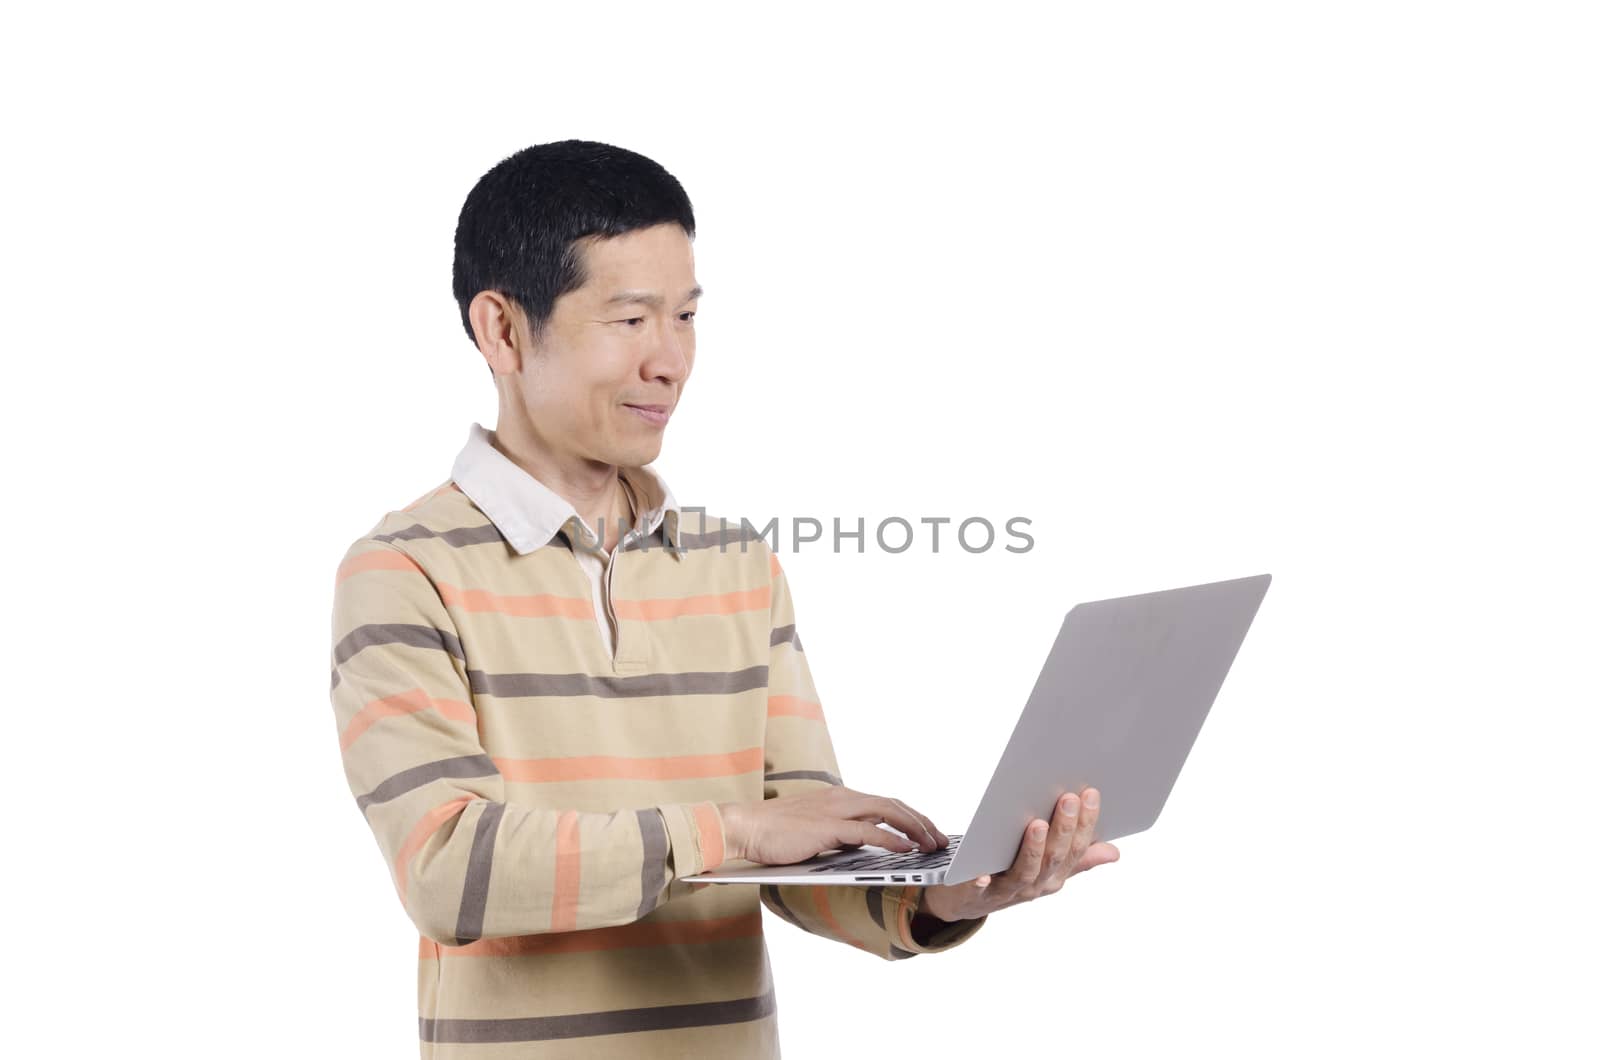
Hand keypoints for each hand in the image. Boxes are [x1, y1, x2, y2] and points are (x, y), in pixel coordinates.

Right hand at [717, 787, 946, 865]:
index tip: (928, 832)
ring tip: (931, 845)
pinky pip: (868, 831)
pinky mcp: (827, 827)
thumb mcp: (814, 829)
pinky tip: (906, 849)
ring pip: (887, 812)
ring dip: (914, 828)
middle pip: (893, 804)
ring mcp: (835, 810)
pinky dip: (891, 839)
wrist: (744, 826)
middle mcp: (841, 798)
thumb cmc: (773, 832)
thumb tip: (862, 844)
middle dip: (921, 821)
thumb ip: (839, 832)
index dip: (910, 816)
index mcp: (839, 797)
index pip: (885, 802)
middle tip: (940, 839)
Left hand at [917, 787, 1119, 923]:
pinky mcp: (975, 893)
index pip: (1075, 849)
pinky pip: (980, 890)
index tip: (1091, 794)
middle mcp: (1034, 886)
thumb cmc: (1010, 875)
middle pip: (1053, 858)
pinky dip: (981, 882)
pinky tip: (983, 873)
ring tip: (1037, 823)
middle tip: (1069, 798)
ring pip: (1025, 872)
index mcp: (1053, 877)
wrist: (967, 901)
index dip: (1086, 824)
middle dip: (1064, 829)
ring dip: (1033, 849)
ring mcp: (1006, 891)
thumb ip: (1078, 859)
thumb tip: (1114, 852)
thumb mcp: (1047, 869)